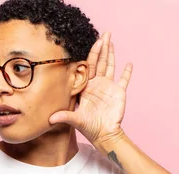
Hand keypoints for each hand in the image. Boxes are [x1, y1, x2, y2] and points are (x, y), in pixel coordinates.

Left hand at [49, 32, 132, 146]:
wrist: (104, 134)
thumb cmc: (89, 127)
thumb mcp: (75, 120)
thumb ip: (64, 117)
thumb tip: (50, 119)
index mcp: (86, 87)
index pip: (88, 67)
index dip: (90, 55)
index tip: (91, 43)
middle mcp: (97, 84)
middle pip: (99, 62)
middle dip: (101, 48)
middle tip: (104, 34)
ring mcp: (108, 87)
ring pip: (110, 66)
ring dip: (111, 54)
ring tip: (111, 40)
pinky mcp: (119, 92)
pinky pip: (123, 80)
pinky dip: (126, 72)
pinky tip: (129, 63)